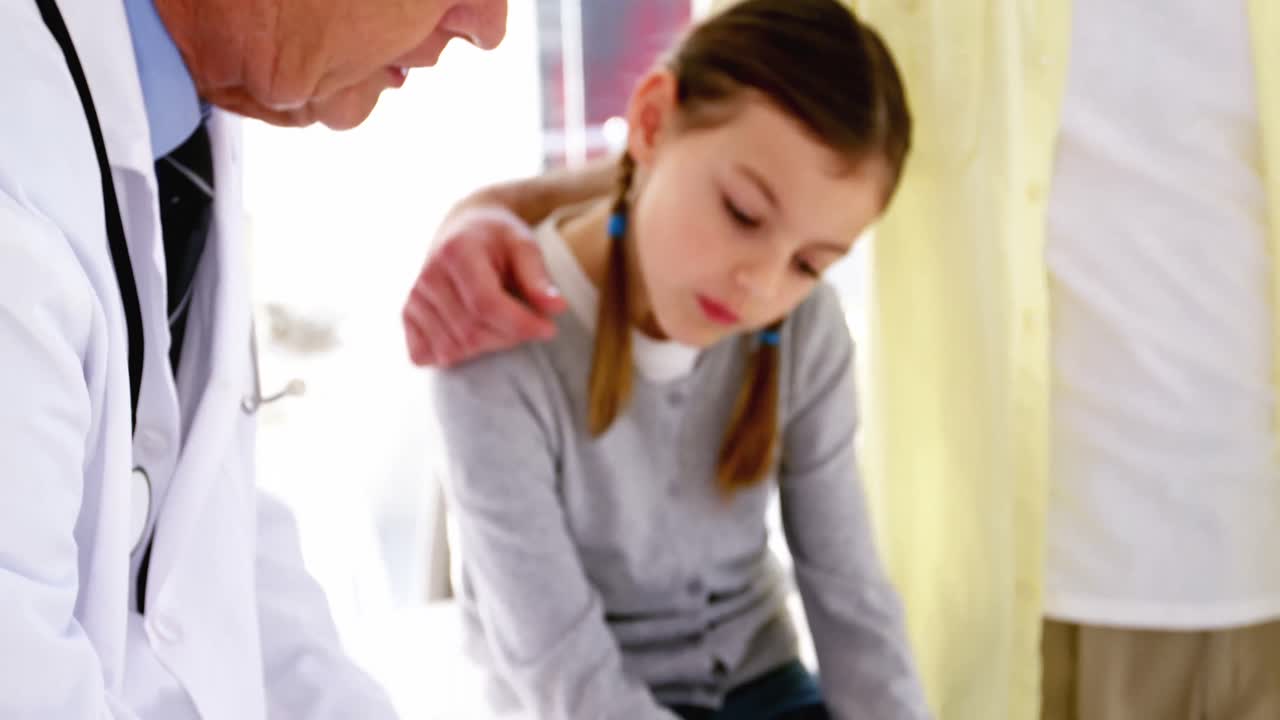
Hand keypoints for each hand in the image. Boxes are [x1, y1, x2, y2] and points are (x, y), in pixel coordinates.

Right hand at [403, 206, 566, 366]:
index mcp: (456, 252)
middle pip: (472, 331)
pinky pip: (427, 355)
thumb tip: (556, 309)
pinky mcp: (406, 316)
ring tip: (502, 323)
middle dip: (509, 337)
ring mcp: (413, 298)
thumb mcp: (524, 245)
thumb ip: (539, 277)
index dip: (520, 324)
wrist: (463, 228)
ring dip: (486, 347)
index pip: (486, 304)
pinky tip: (472, 333)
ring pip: (453, 349)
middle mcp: (427, 276)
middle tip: (528, 323)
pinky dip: (454, 354)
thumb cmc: (498, 239)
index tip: (549, 329)